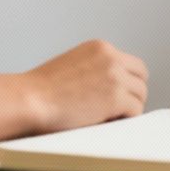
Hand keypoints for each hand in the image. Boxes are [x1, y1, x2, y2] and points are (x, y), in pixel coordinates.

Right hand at [24, 40, 149, 132]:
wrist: (28, 100)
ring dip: (127, 109)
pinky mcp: (116, 97)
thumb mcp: (72, 67)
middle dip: (132, 94)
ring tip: (106, 118)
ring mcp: (116, 76)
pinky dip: (124, 120)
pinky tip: (105, 123)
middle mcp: (111, 57)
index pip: (131, 64)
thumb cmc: (41, 91)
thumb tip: (113, 89)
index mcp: (100, 47)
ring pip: (140, 95)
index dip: (127, 82)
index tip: (118, 96)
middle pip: (141, 77)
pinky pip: (135, 111)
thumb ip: (94, 70)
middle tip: (117, 111)